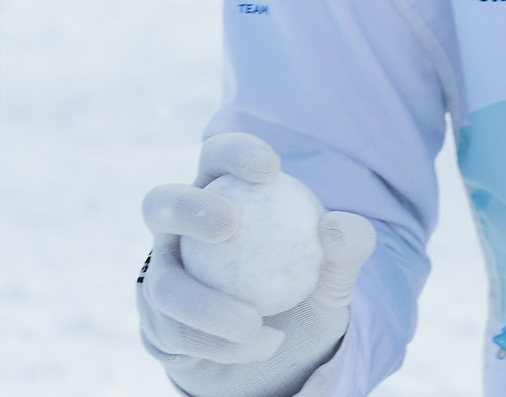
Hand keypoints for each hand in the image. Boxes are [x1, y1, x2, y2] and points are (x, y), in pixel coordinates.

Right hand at [138, 133, 376, 396]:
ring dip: (206, 306)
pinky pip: (175, 334)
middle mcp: (180, 232)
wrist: (286, 352)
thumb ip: (347, 246)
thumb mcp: (337, 272)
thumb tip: (339, 227)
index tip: (270, 169)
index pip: (217, 157)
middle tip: (229, 225)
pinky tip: (257, 345)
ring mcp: (162, 279)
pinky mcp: (158, 327)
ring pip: (164, 286)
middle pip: (161, 204)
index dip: (235, 152)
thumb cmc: (307, 290)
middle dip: (188, 208)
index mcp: (221, 195)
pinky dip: (216, 344)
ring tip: (253, 324)